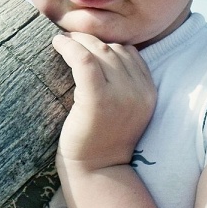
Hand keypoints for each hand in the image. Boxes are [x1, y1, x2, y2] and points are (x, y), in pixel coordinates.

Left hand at [52, 32, 156, 169]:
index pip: (130, 52)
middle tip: (71, 38)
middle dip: (91, 39)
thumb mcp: (125, 107)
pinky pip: (84, 60)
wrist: (97, 169)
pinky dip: (69, 47)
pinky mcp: (98, 99)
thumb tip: (102, 49)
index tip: (87, 42)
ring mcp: (121, 95)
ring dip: (79, 41)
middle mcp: (140, 91)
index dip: (107, 43)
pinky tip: (57, 44)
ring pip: (99, 50)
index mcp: (149, 91)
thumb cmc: (103, 136)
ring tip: (63, 41)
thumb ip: (124, 81)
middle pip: (114, 48)